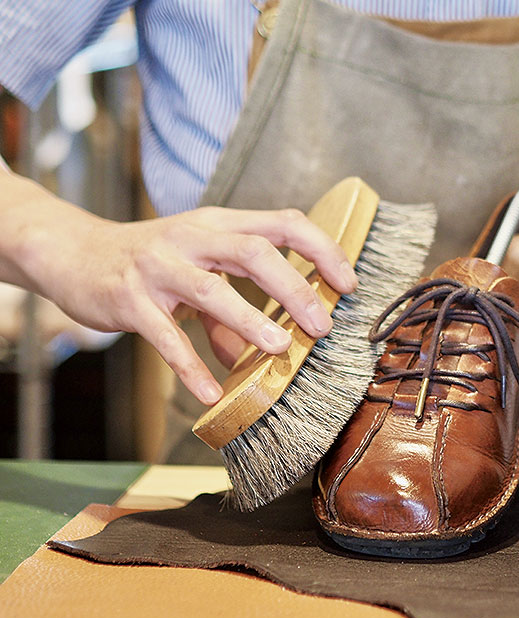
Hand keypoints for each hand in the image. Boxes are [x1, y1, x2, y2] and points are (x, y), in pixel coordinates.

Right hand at [14, 186, 355, 404]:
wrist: (71, 252)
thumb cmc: (148, 261)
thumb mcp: (196, 273)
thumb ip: (230, 312)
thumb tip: (260, 357)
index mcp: (219, 224)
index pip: (283, 223)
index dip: (322, 250)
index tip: (348, 283)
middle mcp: (192, 237)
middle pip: (255, 252)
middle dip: (295, 288)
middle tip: (321, 325)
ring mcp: (158, 266)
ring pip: (212, 290)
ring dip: (251, 321)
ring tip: (280, 351)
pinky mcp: (129, 299)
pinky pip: (165, 336)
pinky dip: (190, 367)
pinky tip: (210, 394)